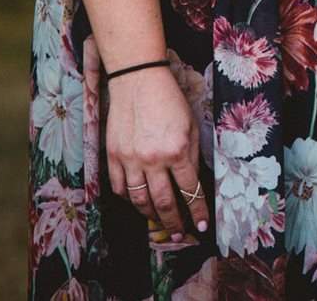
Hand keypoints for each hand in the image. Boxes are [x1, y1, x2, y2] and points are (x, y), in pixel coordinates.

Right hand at [94, 36, 206, 240]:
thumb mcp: (191, 126)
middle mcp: (154, 160)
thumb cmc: (170, 101)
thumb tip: (192, 183)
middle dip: (175, 222)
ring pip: (139, 200)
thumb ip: (191, 156)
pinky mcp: (113, 156)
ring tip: (161, 223)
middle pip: (165, 202)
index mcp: (179, 151)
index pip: (190, 191)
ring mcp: (131, 160)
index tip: (202, 225)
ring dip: (151, 215)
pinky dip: (128, 199)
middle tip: (182, 234)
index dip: (198, 211)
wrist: (137, 81)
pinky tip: (137, 203)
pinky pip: (120, 187)